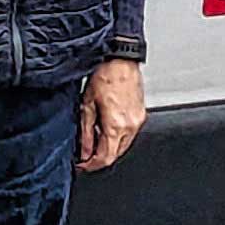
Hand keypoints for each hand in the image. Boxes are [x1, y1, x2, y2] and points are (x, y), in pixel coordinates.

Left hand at [78, 58, 145, 172]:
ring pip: (124, 145)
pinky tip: (107, 126)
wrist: (121, 59)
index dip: (91, 165)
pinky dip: (118, 136)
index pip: (106, 158)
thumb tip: (84, 150)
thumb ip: (85, 132)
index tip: (82, 164)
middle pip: (116, 154)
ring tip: (95, 135)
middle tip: (86, 152)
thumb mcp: (87, 105)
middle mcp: (131, 126)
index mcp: (116, 125)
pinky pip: (130, 134)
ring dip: (109, 147)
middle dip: (100, 157)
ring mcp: (138, 120)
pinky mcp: (141, 114)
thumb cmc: (105, 75)